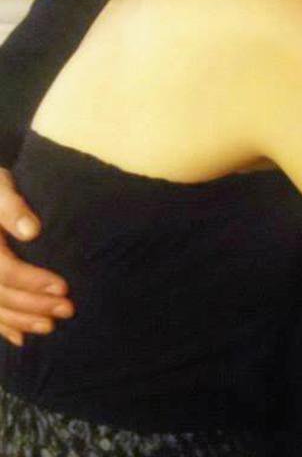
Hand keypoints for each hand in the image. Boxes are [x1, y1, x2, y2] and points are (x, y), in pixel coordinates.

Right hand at [0, 169, 73, 345]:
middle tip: (67, 309)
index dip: (33, 282)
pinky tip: (20, 339)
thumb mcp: (2, 190)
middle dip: (34, 305)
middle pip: (0, 294)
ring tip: (50, 326)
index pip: (4, 271)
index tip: (63, 287)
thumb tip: (32, 231)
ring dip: (21, 321)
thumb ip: (13, 208)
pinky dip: (3, 326)